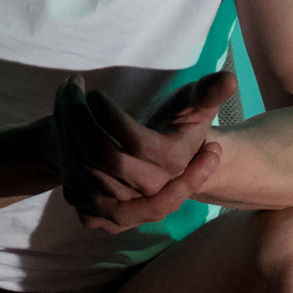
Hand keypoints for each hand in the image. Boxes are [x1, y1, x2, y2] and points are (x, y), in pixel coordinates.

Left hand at [51, 70, 228, 230]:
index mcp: (172, 166)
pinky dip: (62, 145)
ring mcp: (119, 209)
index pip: (135, 143)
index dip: (111, 116)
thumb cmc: (178, 129)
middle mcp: (147, 194)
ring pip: (82, 165)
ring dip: (67, 125)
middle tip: (75, 89)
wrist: (159, 167)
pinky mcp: (94, 214)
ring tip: (68, 95)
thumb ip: (210, 92)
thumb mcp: (195, 107)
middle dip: (81, 117)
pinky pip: (71, 179)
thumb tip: (230, 79)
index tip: (96, 94)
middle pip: (104, 155)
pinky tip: (63, 120)